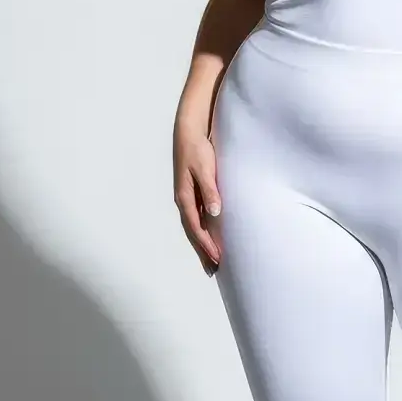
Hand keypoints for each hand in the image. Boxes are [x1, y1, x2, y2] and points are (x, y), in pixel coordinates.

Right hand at [173, 104, 222, 276]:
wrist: (189, 130)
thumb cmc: (197, 149)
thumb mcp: (205, 168)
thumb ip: (210, 190)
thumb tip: (215, 212)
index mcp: (185, 197)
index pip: (196, 228)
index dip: (206, 245)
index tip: (218, 259)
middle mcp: (183, 200)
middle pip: (192, 232)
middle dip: (202, 251)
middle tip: (213, 270)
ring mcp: (186, 197)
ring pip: (193, 227)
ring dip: (201, 244)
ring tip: (211, 261)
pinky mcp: (192, 192)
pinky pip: (196, 218)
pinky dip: (202, 231)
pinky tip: (209, 236)